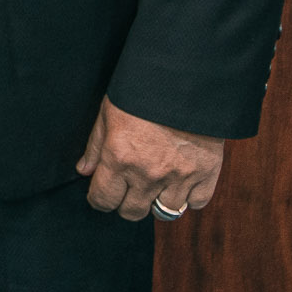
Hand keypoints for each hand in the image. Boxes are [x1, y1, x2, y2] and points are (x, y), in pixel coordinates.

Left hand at [77, 96, 226, 219]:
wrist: (187, 79)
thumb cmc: (142, 92)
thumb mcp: (109, 112)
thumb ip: (96, 146)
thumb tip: (84, 171)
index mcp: (119, 158)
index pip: (103, 200)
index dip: (99, 199)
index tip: (102, 193)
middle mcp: (148, 174)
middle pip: (131, 212)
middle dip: (125, 203)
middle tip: (128, 188)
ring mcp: (179, 177)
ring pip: (164, 213)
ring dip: (157, 201)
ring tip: (155, 184)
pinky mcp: (206, 175)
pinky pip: (195, 203)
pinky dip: (188, 197)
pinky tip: (180, 181)